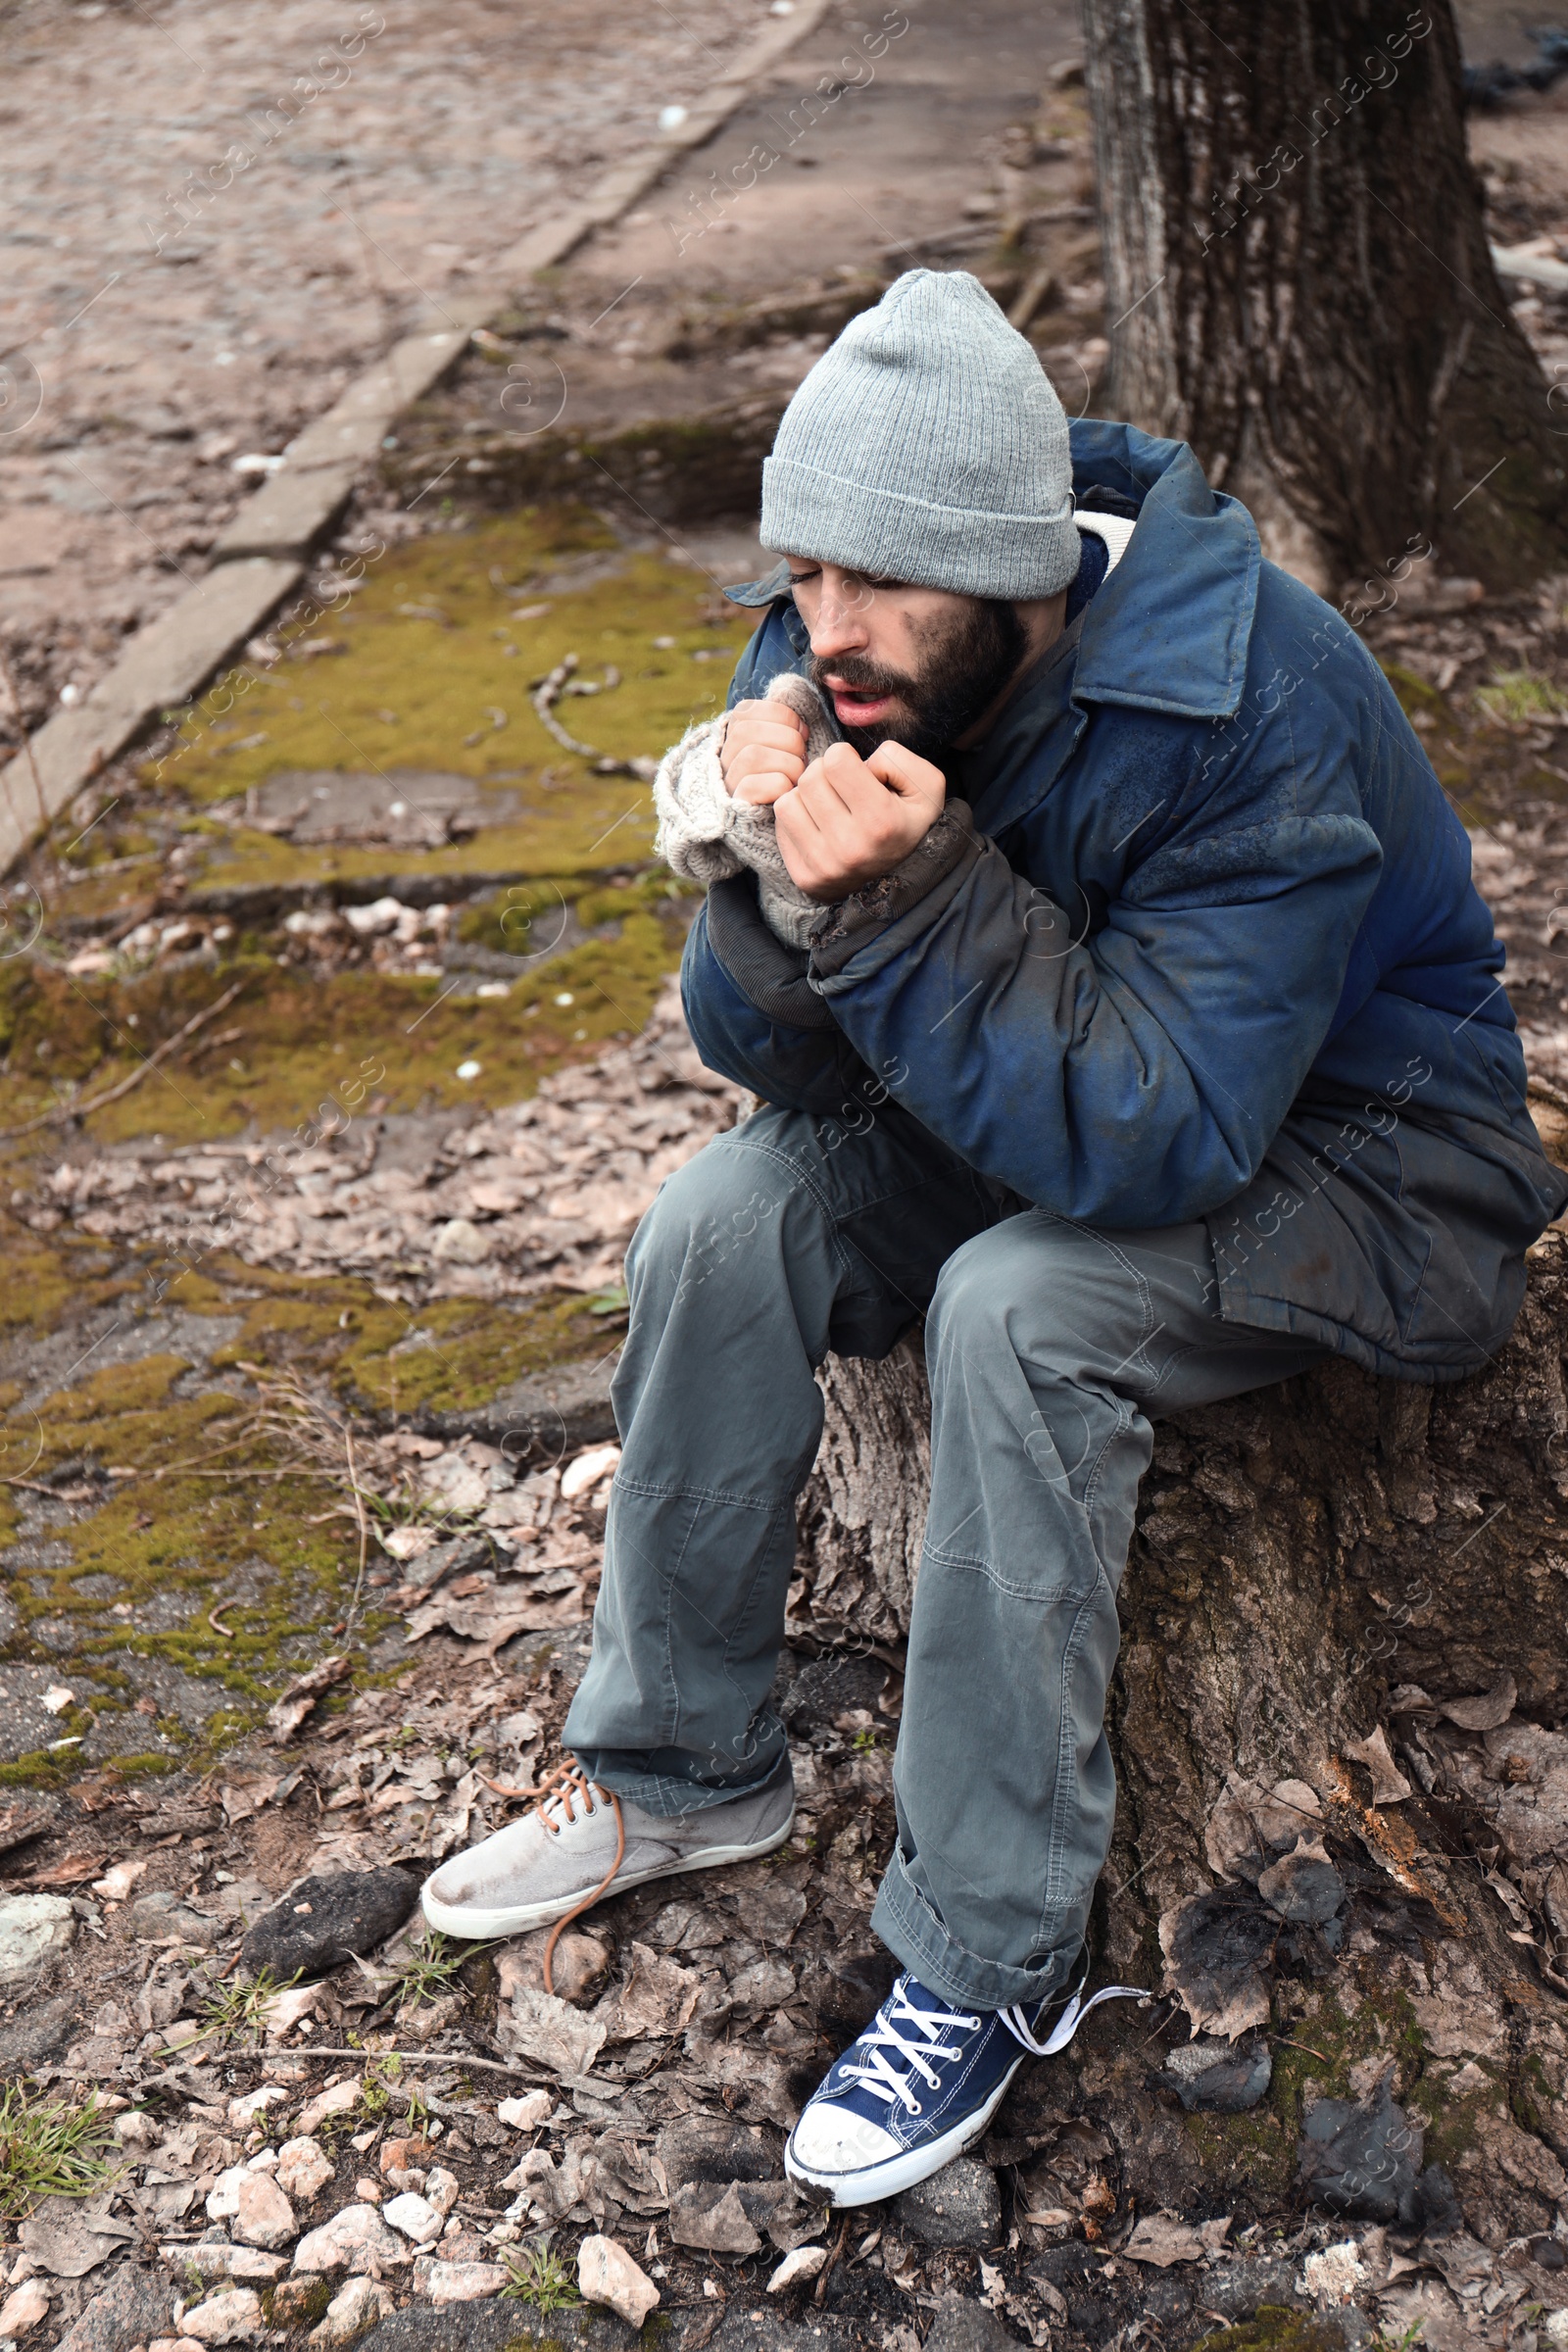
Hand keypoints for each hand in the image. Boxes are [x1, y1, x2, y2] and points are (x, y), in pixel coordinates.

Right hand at [719, 698, 808, 805]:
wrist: (782, 822)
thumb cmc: (790, 775)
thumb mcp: (789, 741)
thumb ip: (788, 715)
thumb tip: (790, 688)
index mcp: (734, 730)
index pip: (752, 710)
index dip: (787, 719)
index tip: (802, 734)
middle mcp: (723, 755)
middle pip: (747, 731)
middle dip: (787, 741)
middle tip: (802, 758)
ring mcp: (725, 782)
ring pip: (752, 756)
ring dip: (787, 764)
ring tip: (797, 775)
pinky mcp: (733, 807)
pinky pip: (753, 786)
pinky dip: (779, 785)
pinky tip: (788, 791)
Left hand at [775, 739, 945, 899]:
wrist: (899, 878)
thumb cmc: (907, 821)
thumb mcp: (926, 785)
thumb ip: (899, 759)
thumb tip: (861, 763)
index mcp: (882, 822)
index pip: (835, 760)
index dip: (844, 756)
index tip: (854, 771)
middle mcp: (852, 848)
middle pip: (810, 778)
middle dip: (823, 773)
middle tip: (839, 787)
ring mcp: (825, 867)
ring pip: (788, 801)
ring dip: (806, 796)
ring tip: (827, 805)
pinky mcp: (805, 878)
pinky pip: (782, 826)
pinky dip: (796, 818)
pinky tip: (817, 825)